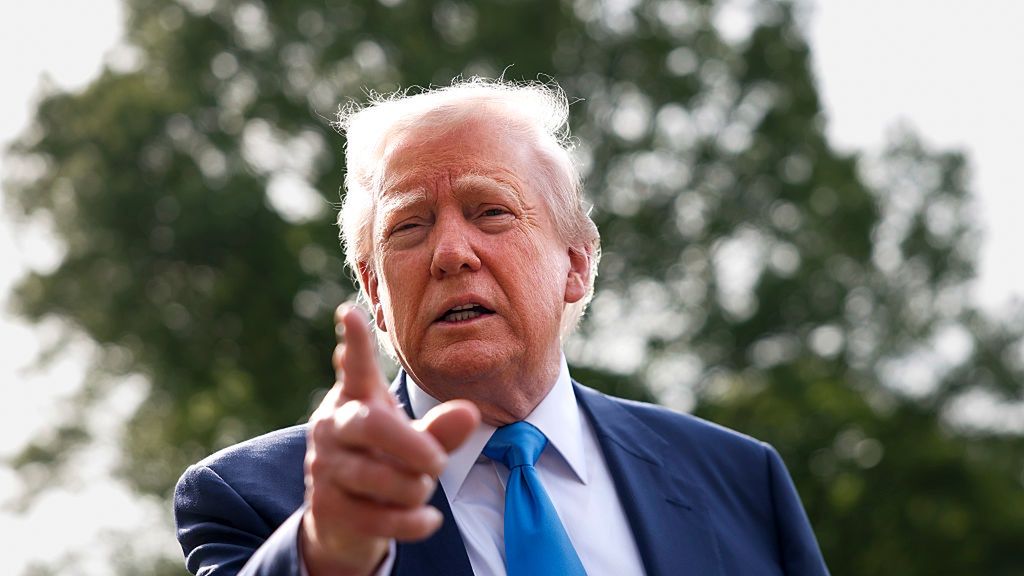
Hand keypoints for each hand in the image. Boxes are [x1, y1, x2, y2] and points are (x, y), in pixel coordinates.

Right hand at [300, 304, 479, 575]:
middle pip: (372, 427)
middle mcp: (333, 428)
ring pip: (381, 478)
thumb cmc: (384, 462)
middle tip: (439, 462)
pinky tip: (427, 520)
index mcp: (354, 401)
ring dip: (415, 488)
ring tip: (422, 488)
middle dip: (414, 447)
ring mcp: (324, 468)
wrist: (343, 519)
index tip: (350, 313)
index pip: (355, 368)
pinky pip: (379, 518)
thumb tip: (471, 413)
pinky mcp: (327, 508)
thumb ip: (441, 429)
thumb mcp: (413, 441)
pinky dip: (412, 521)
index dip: (354, 343)